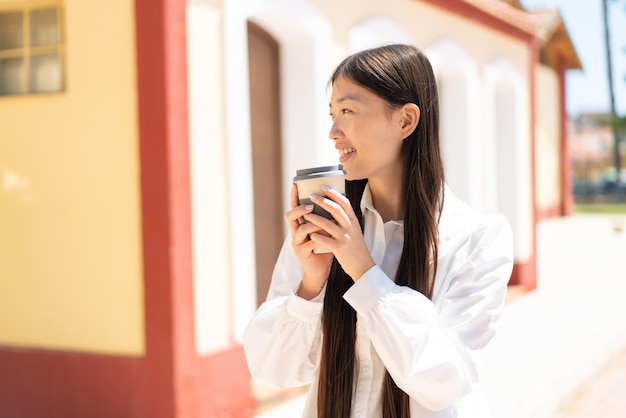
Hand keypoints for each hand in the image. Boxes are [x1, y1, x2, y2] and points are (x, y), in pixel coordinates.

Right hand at [285, 183, 333, 298]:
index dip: (294, 195)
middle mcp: (295, 232)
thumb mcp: (324, 229)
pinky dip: (317, 238)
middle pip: (289, 216)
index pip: (295, 206)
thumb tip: (335, 198)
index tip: (296, 183)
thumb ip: (325, 216)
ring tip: (321, 221)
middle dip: (299, 209)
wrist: (321, 269)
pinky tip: (325, 236)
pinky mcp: (302, 253)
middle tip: (310, 205)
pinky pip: (308, 243)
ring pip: (299, 229)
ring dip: (311, 223)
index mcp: (301, 223)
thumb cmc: (323, 247)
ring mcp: (297, 242)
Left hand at [304, 186, 374, 281]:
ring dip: (315, 218)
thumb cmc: (356, 247)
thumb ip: (347, 219)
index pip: (345, 203)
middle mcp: (350, 227)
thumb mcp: (355, 230)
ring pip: (328, 224)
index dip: (334, 194)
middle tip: (311, 195)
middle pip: (336, 210)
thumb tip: (336, 205)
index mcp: (354, 221)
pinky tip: (310, 234)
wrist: (363, 266)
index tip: (324, 187)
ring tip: (306, 214)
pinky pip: (326, 240)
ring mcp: (345, 238)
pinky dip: (317, 236)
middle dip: (323, 201)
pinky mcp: (340, 249)